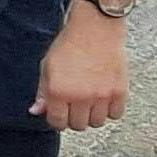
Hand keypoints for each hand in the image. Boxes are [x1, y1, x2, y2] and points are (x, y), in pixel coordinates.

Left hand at [33, 15, 130, 130]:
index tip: (60, 113)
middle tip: (75, 106)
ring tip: (89, 101)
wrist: (95, 29)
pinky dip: (110, 110)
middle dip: (74, 118)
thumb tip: (36, 111)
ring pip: (97, 122)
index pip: (58, 123)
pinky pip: (115, 115)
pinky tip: (103, 99)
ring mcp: (101, 95)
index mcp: (58, 91)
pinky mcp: (119, 92)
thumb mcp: (47, 67)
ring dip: (92, 115)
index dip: (58, 119)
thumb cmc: (69, 46)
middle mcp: (80, 96)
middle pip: (78, 126)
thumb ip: (42, 92)